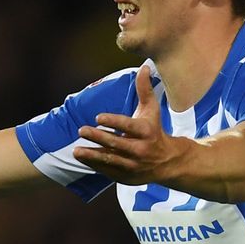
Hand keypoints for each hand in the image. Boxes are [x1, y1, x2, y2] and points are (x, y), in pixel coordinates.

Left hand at [73, 65, 184, 184]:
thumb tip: (144, 66)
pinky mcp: (127, 176)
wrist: (168, 162)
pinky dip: (95, 164)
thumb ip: (145, 89)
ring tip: (76, 150)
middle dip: (98, 137)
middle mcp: (140, 149)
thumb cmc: (155, 130)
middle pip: (117, 143)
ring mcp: (133, 165)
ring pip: (110, 160)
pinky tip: (82, 157)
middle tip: (81, 130)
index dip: (113, 122)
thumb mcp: (152, 110)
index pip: (128, 126)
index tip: (98, 117)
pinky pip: (108, 170)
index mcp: (146, 131)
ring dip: (92, 155)